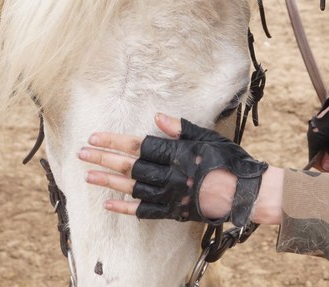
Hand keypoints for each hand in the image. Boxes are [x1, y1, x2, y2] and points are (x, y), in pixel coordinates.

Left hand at [78, 114, 269, 226]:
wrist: (246, 192)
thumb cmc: (229, 160)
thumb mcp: (208, 137)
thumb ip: (181, 128)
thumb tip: (157, 117)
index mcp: (178, 154)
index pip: (139, 145)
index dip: (115, 141)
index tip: (95, 137)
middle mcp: (171, 175)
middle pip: (130, 166)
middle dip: (104, 158)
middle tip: (81, 153)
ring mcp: (171, 195)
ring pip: (133, 188)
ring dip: (109, 182)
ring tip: (88, 176)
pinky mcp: (174, 212)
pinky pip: (145, 211)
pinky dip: (126, 208)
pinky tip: (109, 204)